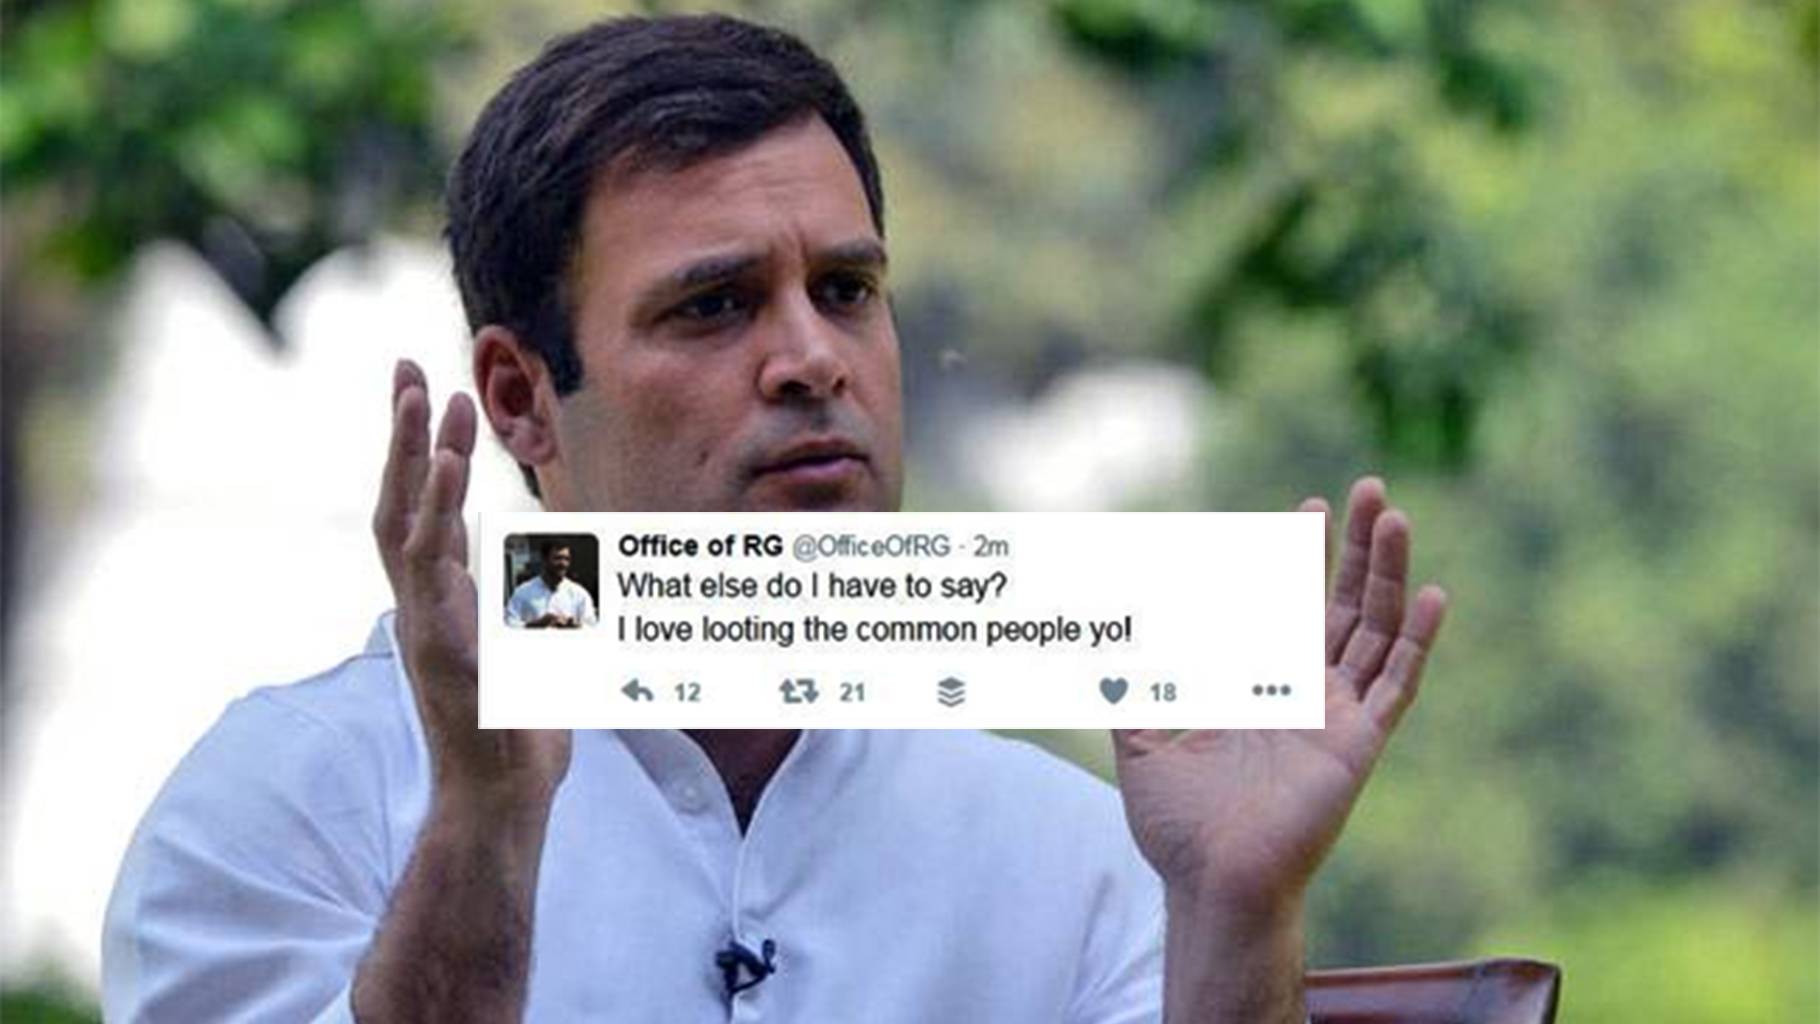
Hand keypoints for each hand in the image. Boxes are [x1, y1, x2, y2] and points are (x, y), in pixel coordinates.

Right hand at [373, 359, 570, 811]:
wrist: (500, 801)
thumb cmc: (516, 734)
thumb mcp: (534, 647)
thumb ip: (533, 601)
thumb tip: (557, 565)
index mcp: (440, 599)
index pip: (420, 506)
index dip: (421, 449)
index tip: (429, 388)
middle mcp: (421, 603)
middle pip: (399, 500)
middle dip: (403, 434)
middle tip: (408, 367)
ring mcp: (423, 625)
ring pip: (407, 527)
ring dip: (417, 460)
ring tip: (427, 399)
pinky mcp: (438, 650)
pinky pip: (431, 572)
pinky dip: (438, 518)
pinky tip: (449, 474)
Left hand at [1113, 477, 1447, 911]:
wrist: (1211, 881)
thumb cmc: (1175, 823)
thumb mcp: (1138, 738)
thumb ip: (1125, 684)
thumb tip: (1094, 637)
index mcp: (1256, 680)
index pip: (1284, 600)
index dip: (1296, 555)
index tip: (1309, 508)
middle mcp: (1302, 689)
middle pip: (1340, 601)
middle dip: (1353, 546)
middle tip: (1368, 489)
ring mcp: (1335, 712)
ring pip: (1373, 626)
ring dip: (1387, 573)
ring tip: (1394, 517)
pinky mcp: (1358, 743)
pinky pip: (1396, 684)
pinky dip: (1416, 640)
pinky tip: (1433, 594)